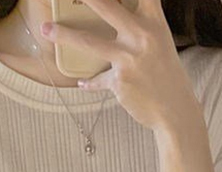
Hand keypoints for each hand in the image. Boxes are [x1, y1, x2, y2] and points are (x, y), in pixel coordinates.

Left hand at [40, 0, 200, 130]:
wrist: (175, 111)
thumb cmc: (167, 75)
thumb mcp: (160, 43)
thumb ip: (140, 26)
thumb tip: (115, 21)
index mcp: (154, 22)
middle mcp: (142, 36)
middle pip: (107, 7)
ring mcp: (129, 59)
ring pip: (89, 42)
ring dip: (64, 35)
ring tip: (46, 30)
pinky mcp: (118, 82)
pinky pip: (97, 80)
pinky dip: (90, 83)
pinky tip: (83, 83)